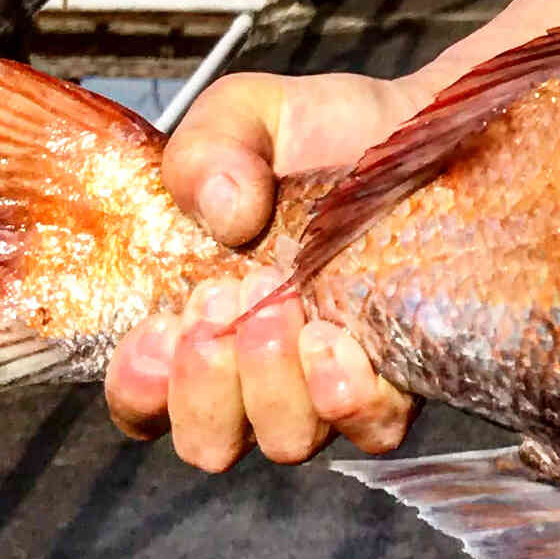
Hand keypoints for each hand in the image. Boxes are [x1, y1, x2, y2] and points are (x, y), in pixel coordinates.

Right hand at [103, 69, 417, 468]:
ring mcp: (329, 383)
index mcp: (198, 321)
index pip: (144, 404)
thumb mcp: (245, 118)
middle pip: (211, 440)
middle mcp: (259, 370)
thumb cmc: (321, 138)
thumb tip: (223, 213)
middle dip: (206, 385)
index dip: (140, 389)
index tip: (160, 331)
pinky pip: (370, 428)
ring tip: (282, 302)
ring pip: (287, 440)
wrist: (419, 130)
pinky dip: (343, 394)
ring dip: (271, 383)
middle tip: (226, 297)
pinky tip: (334, 338)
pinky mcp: (400, 378)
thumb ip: (206, 151)